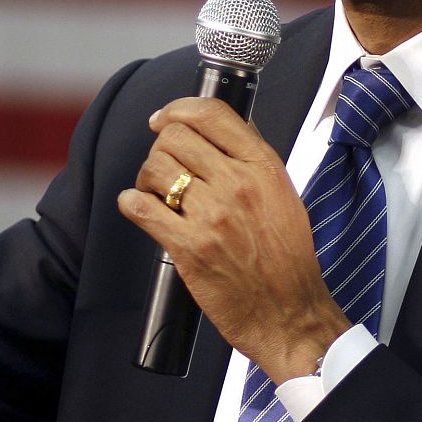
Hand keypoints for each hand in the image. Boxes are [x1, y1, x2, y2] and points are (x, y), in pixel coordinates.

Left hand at [117, 98, 350, 382]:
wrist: (289, 312)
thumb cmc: (287, 259)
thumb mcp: (283, 193)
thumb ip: (251, 159)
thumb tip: (216, 129)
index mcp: (263, 167)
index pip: (211, 114)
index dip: (177, 109)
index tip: (163, 118)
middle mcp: (237, 184)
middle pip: (175, 137)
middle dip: (161, 149)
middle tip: (164, 169)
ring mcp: (212, 215)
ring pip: (155, 168)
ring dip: (147, 179)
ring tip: (157, 195)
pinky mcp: (189, 247)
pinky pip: (141, 207)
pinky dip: (132, 204)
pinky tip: (140, 208)